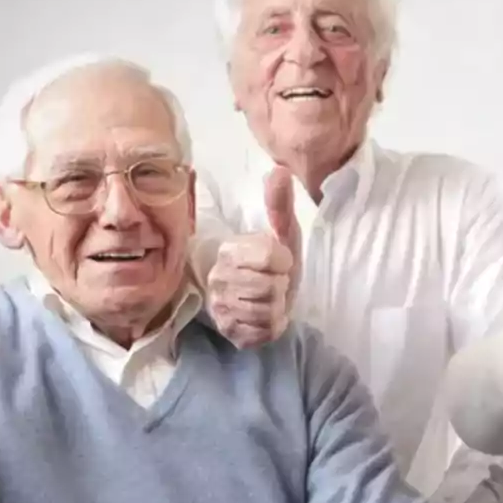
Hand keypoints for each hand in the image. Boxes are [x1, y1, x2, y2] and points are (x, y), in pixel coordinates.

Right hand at [206, 166, 301, 347]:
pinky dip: (273, 326)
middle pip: (269, 287)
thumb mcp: (282, 233)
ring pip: (267, 311)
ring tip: (271, 299)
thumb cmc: (276, 264)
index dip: (284, 261)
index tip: (281, 262)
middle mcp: (218, 278)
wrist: (269, 299)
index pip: (270, 257)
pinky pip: (263, 332)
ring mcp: (220, 307)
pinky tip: (266, 316)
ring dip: (278, 307)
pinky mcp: (229, 332)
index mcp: (229, 249)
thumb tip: (280, 170)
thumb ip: (280, 204)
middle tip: (276, 283)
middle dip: (281, 286)